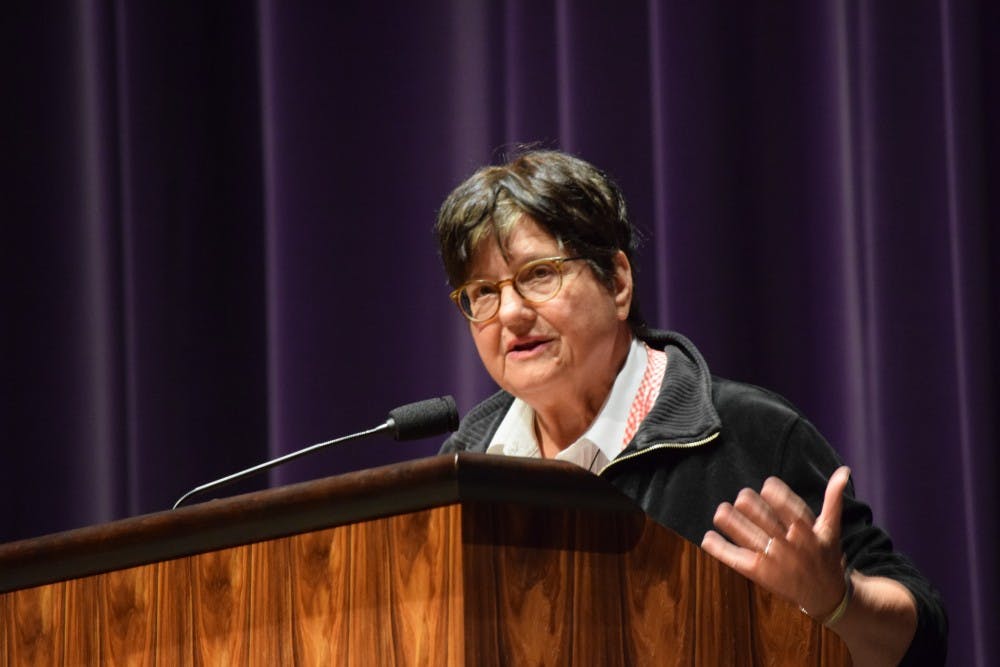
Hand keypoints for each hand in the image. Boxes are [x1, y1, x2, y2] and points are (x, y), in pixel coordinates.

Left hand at [701, 466, 851, 620]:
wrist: (825, 596)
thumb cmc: (825, 556)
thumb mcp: (831, 528)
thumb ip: (833, 499)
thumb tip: (843, 471)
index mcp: (807, 532)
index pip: (788, 507)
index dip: (775, 493)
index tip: (767, 486)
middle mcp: (789, 546)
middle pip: (762, 519)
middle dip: (748, 504)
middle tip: (743, 498)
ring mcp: (773, 561)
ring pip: (746, 536)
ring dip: (730, 521)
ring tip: (721, 512)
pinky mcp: (759, 574)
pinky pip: (735, 559)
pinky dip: (720, 548)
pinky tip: (708, 538)